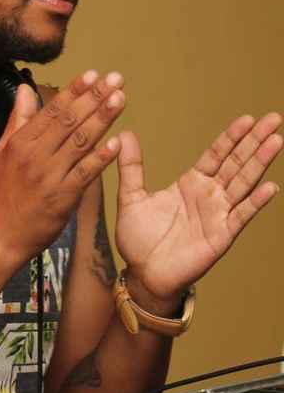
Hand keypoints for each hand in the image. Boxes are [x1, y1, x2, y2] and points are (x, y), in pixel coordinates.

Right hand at [0, 69, 125, 266]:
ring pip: (81, 142)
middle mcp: (35, 156)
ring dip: (103, 119)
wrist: (3, 233)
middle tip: (116, 79)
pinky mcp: (63, 197)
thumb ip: (18, 119)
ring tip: (120, 99)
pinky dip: (102, 157)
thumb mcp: (3, 151)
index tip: (93, 74)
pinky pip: (86, 173)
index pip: (52, 111)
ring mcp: (49, 176)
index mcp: (21, 142)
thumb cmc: (6, 192)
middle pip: (69, 121)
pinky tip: (118, 143)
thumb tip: (25, 89)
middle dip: (94, 97)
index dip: (74, 91)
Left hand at [114, 113, 282, 304]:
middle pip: (236, 163)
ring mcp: (218, 215)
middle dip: (255, 141)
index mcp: (190, 184)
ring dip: (260, 163)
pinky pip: (240, 216)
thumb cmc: (138, 238)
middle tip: (274, 118)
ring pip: (243, 183)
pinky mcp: (221, 236)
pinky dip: (255, 202)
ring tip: (277, 140)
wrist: (143, 274)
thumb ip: (131, 166)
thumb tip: (124, 133)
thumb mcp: (131, 197)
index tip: (247, 118)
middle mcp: (209, 196)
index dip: (231, 137)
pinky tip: (270, 187)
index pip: (216, 155)